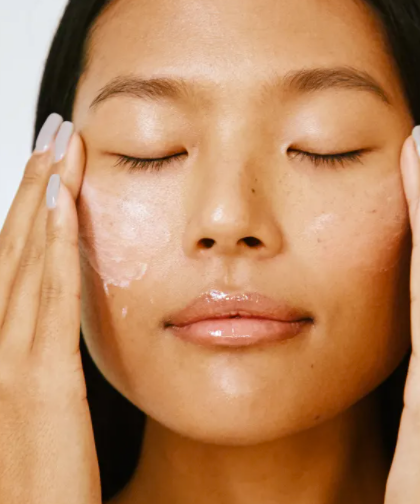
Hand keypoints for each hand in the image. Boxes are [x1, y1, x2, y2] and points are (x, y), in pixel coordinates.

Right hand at [0, 114, 100, 503]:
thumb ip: (42, 352)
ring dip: (41, 199)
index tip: (51, 164)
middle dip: (33, 185)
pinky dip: (50, 248)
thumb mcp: (36, 402)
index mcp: (2, 344)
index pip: (15, 260)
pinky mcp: (40, 380)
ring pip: (26, 259)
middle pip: (15, 246)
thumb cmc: (37, 476)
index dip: (29, 206)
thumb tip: (55, 307)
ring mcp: (12, 357)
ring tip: (57, 149)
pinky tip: (61, 207)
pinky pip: (47, 298)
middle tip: (53, 135)